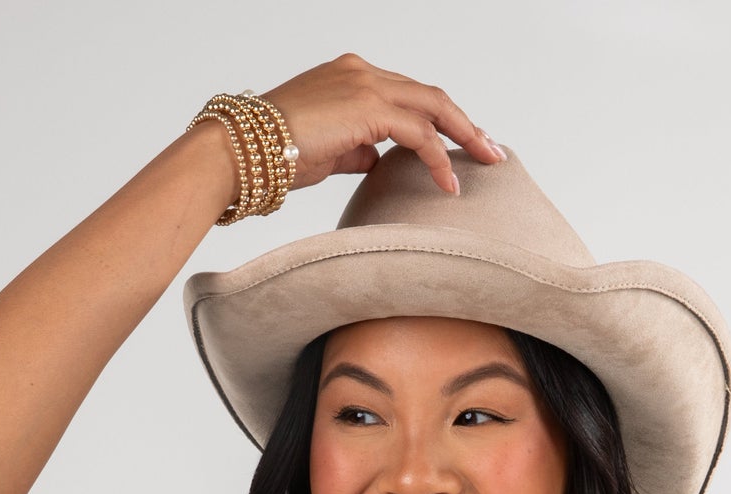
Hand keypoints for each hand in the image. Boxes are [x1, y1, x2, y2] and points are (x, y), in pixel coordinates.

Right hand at [259, 53, 505, 196]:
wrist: (240, 149)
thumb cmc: (271, 154)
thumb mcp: (325, 151)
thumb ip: (356, 149)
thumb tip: (378, 160)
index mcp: (351, 78)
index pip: (407, 96)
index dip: (438, 120)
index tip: (463, 144)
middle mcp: (361, 73)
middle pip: (428, 95)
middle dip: (463, 123)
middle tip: (491, 150)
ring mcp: (365, 85)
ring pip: (432, 106)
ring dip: (464, 135)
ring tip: (487, 162)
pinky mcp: (368, 107)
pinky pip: (418, 133)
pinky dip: (438, 158)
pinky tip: (450, 183)